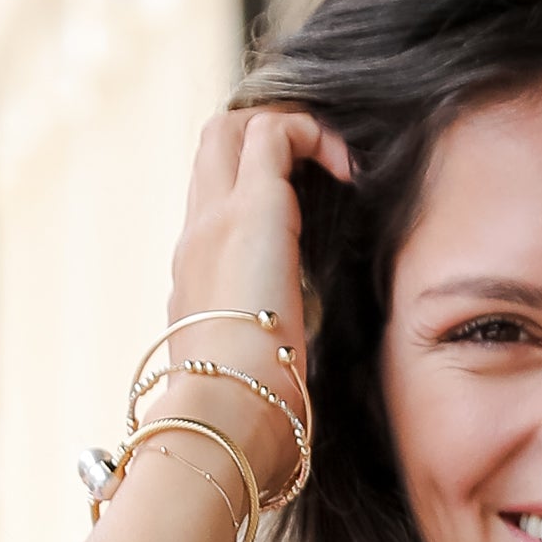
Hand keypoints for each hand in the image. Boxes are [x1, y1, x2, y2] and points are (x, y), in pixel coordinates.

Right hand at [157, 102, 352, 498]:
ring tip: (333, 156)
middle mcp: (194, 239)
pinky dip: (313, 134)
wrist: (225, 415)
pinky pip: (275, 133)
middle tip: (313, 157)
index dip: (248, 183)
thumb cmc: (244, 413)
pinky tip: (348, 167)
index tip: (298, 201)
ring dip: (287, 126)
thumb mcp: (249, 375)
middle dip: (260, 135)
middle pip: (210, 148)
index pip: (209, 202)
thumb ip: (264, 354)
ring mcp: (215, 219)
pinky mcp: (250, 209)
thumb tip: (291, 372)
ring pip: (232, 127)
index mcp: (193, 279)